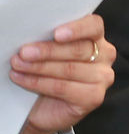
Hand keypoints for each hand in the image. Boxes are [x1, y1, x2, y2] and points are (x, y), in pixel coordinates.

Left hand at [11, 14, 114, 133]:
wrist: (45, 108)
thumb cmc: (49, 75)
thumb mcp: (52, 53)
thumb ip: (51, 42)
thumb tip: (31, 34)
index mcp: (97, 38)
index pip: (94, 25)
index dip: (77, 28)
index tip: (56, 33)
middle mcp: (105, 56)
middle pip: (78, 49)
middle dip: (48, 51)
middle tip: (24, 52)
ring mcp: (103, 77)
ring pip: (69, 69)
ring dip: (39, 67)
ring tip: (18, 65)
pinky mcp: (94, 97)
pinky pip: (63, 87)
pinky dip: (39, 83)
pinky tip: (23, 79)